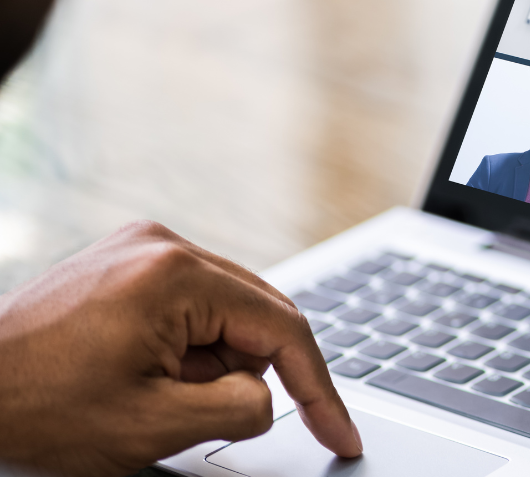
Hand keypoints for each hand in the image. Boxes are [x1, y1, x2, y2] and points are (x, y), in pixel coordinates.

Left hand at [0, 221, 362, 475]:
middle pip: (259, 314)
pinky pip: (193, 304)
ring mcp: (142, 247)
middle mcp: (163, 246)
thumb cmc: (37, 407)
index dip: (320, 390)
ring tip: (154, 393)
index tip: (339, 435)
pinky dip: (191, 346)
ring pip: (228, 312)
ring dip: (215, 362)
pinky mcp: (126, 260)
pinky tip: (148, 372)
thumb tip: (270, 398)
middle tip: (211, 417)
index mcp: (176, 276)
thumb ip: (239, 409)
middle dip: (253, 373)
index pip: (283, 330)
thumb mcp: (155, 426)